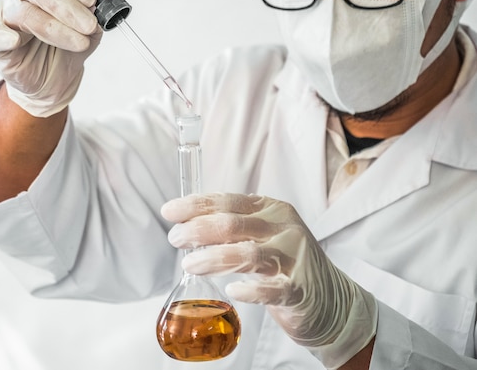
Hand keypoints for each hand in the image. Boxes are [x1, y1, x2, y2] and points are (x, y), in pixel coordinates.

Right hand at [0, 0, 115, 116]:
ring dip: (55, 29)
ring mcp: (5, 11)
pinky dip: (3, 36)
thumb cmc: (67, 45)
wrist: (54, 79)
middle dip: (68, 7)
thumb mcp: (91, 23)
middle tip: (90, 25)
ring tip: (80, 43)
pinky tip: (15, 41)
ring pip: (24, 12)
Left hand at [161, 193, 376, 369]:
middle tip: (176, 240)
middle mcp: (284, 228)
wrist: (331, 299)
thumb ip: (233, 227)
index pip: (228, 201)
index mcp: (272, 210)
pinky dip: (250, 289)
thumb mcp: (263, 235)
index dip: (196, 205)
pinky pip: (272, 289)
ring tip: (189, 264)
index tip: (169, 212)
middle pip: (233, 224)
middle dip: (198, 230)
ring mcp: (293, 258)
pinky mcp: (299, 289)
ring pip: (248, 254)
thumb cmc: (286, 264)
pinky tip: (232, 290)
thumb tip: (186, 224)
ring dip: (213, 258)